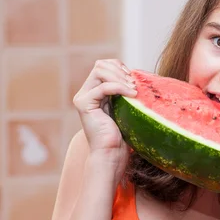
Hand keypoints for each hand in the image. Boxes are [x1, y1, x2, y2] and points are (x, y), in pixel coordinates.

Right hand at [73, 59, 136, 178]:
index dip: (119, 67)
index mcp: (95, 92)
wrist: (111, 154)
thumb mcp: (125, 108)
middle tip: (134, 83)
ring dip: (120, 77)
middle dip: (120, 70)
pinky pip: (102, 87)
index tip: (133, 78)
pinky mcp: (84, 104)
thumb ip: (124, 92)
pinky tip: (131, 95)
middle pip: (100, 65)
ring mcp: (83, 97)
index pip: (104, 66)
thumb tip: (137, 77)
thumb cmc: (122, 136)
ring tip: (133, 89)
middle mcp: (86, 92)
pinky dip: (119, 87)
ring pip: (100, 71)